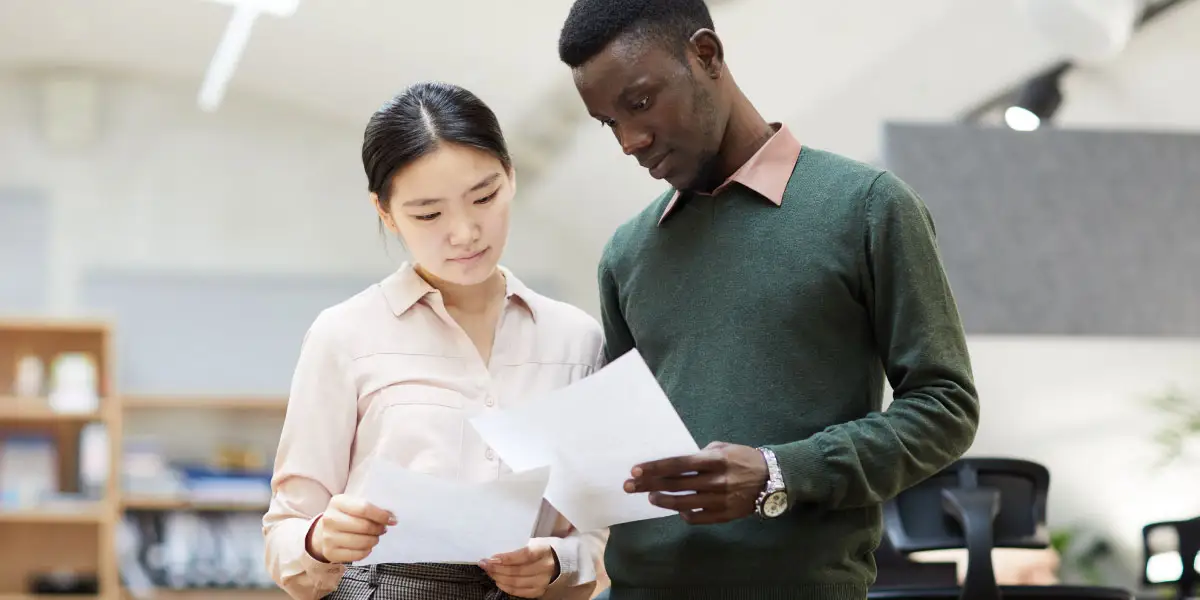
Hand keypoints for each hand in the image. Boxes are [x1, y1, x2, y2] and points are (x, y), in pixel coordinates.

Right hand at [308, 494, 395, 563]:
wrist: (323, 531)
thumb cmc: (346, 516)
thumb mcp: (354, 505)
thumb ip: (371, 508)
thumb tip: (392, 517)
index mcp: (337, 502)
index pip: (364, 508)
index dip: (381, 515)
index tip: (392, 520)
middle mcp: (330, 519)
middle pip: (364, 526)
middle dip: (379, 529)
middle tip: (383, 529)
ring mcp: (328, 537)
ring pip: (362, 542)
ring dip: (374, 540)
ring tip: (374, 537)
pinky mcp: (330, 553)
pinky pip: (357, 555)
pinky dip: (367, 551)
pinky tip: (366, 546)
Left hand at [480, 538, 558, 597]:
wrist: (566, 562)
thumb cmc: (547, 550)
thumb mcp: (537, 543)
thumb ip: (520, 550)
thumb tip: (498, 556)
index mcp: (544, 552)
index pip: (523, 556)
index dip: (506, 558)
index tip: (492, 558)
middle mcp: (545, 568)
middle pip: (517, 571)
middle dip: (497, 569)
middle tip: (485, 564)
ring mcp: (543, 582)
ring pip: (516, 583)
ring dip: (499, 578)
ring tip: (489, 572)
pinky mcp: (540, 591)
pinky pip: (519, 592)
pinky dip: (506, 587)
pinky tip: (498, 581)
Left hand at [625, 441, 767, 524]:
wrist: (773, 478)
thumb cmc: (744, 458)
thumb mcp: (723, 447)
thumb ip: (700, 455)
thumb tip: (676, 463)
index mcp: (714, 460)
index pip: (678, 464)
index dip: (655, 468)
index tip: (636, 470)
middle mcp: (716, 481)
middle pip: (675, 484)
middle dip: (649, 485)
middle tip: (629, 486)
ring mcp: (720, 500)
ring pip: (683, 503)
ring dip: (663, 500)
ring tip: (651, 497)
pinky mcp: (725, 515)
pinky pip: (697, 518)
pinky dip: (684, 514)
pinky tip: (677, 509)